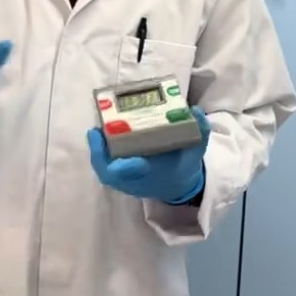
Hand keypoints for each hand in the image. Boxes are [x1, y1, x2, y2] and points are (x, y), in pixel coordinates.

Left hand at [87, 106, 209, 203]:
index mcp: (155, 174)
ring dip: (97, 153)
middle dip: (102, 157)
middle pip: (112, 176)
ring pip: (105, 172)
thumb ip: (200, 132)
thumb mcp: (196, 149)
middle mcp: (138, 181)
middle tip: (97, 133)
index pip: (137, 175)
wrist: (178, 184)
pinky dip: (99, 154)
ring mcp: (128, 181)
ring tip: (95, 132)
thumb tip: (195, 111)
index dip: (128, 168)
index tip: (127, 158)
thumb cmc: (184, 164)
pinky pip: (105, 169)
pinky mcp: (121, 177)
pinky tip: (97, 135)